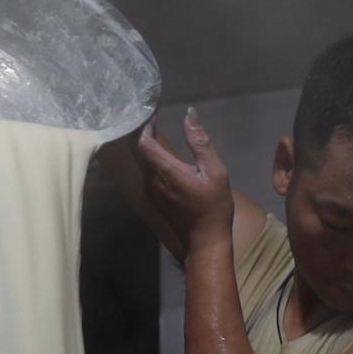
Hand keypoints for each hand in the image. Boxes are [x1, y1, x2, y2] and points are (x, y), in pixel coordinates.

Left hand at [133, 107, 233, 252]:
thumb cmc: (214, 207)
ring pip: (140, 161)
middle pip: (137, 150)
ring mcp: (150, 191)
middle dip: (141, 131)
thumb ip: (200, 142)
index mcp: (166, 172)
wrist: (206, 242)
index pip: (143, 142)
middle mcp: (152, 181)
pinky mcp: (153, 197)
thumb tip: (190, 114)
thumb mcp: (215, 172)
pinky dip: (149, 156)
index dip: (144, 124)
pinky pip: (145, 171)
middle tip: (152, 115)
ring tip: (154, 127)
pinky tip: (159, 150)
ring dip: (144, 143)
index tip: (153, 111)